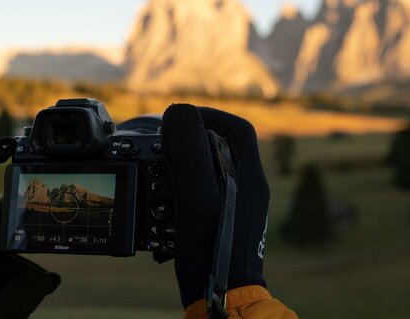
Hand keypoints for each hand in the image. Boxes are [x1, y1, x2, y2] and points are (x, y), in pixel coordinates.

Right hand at [161, 104, 268, 307]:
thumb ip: (191, 153)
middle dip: (192, 138)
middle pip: (223, 147)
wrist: (223, 298)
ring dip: (185, 164)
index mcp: (248, 177)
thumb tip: (179, 110)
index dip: (210, 115)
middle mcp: (247, 189)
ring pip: (212, 170)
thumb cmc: (214, 252)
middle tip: (164, 142)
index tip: (179, 118)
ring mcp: (236, 207)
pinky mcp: (223, 222)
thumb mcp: (197, 198)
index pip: (237, 128)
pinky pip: (204, 193)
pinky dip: (183, 189)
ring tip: (161, 169)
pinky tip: (167, 200)